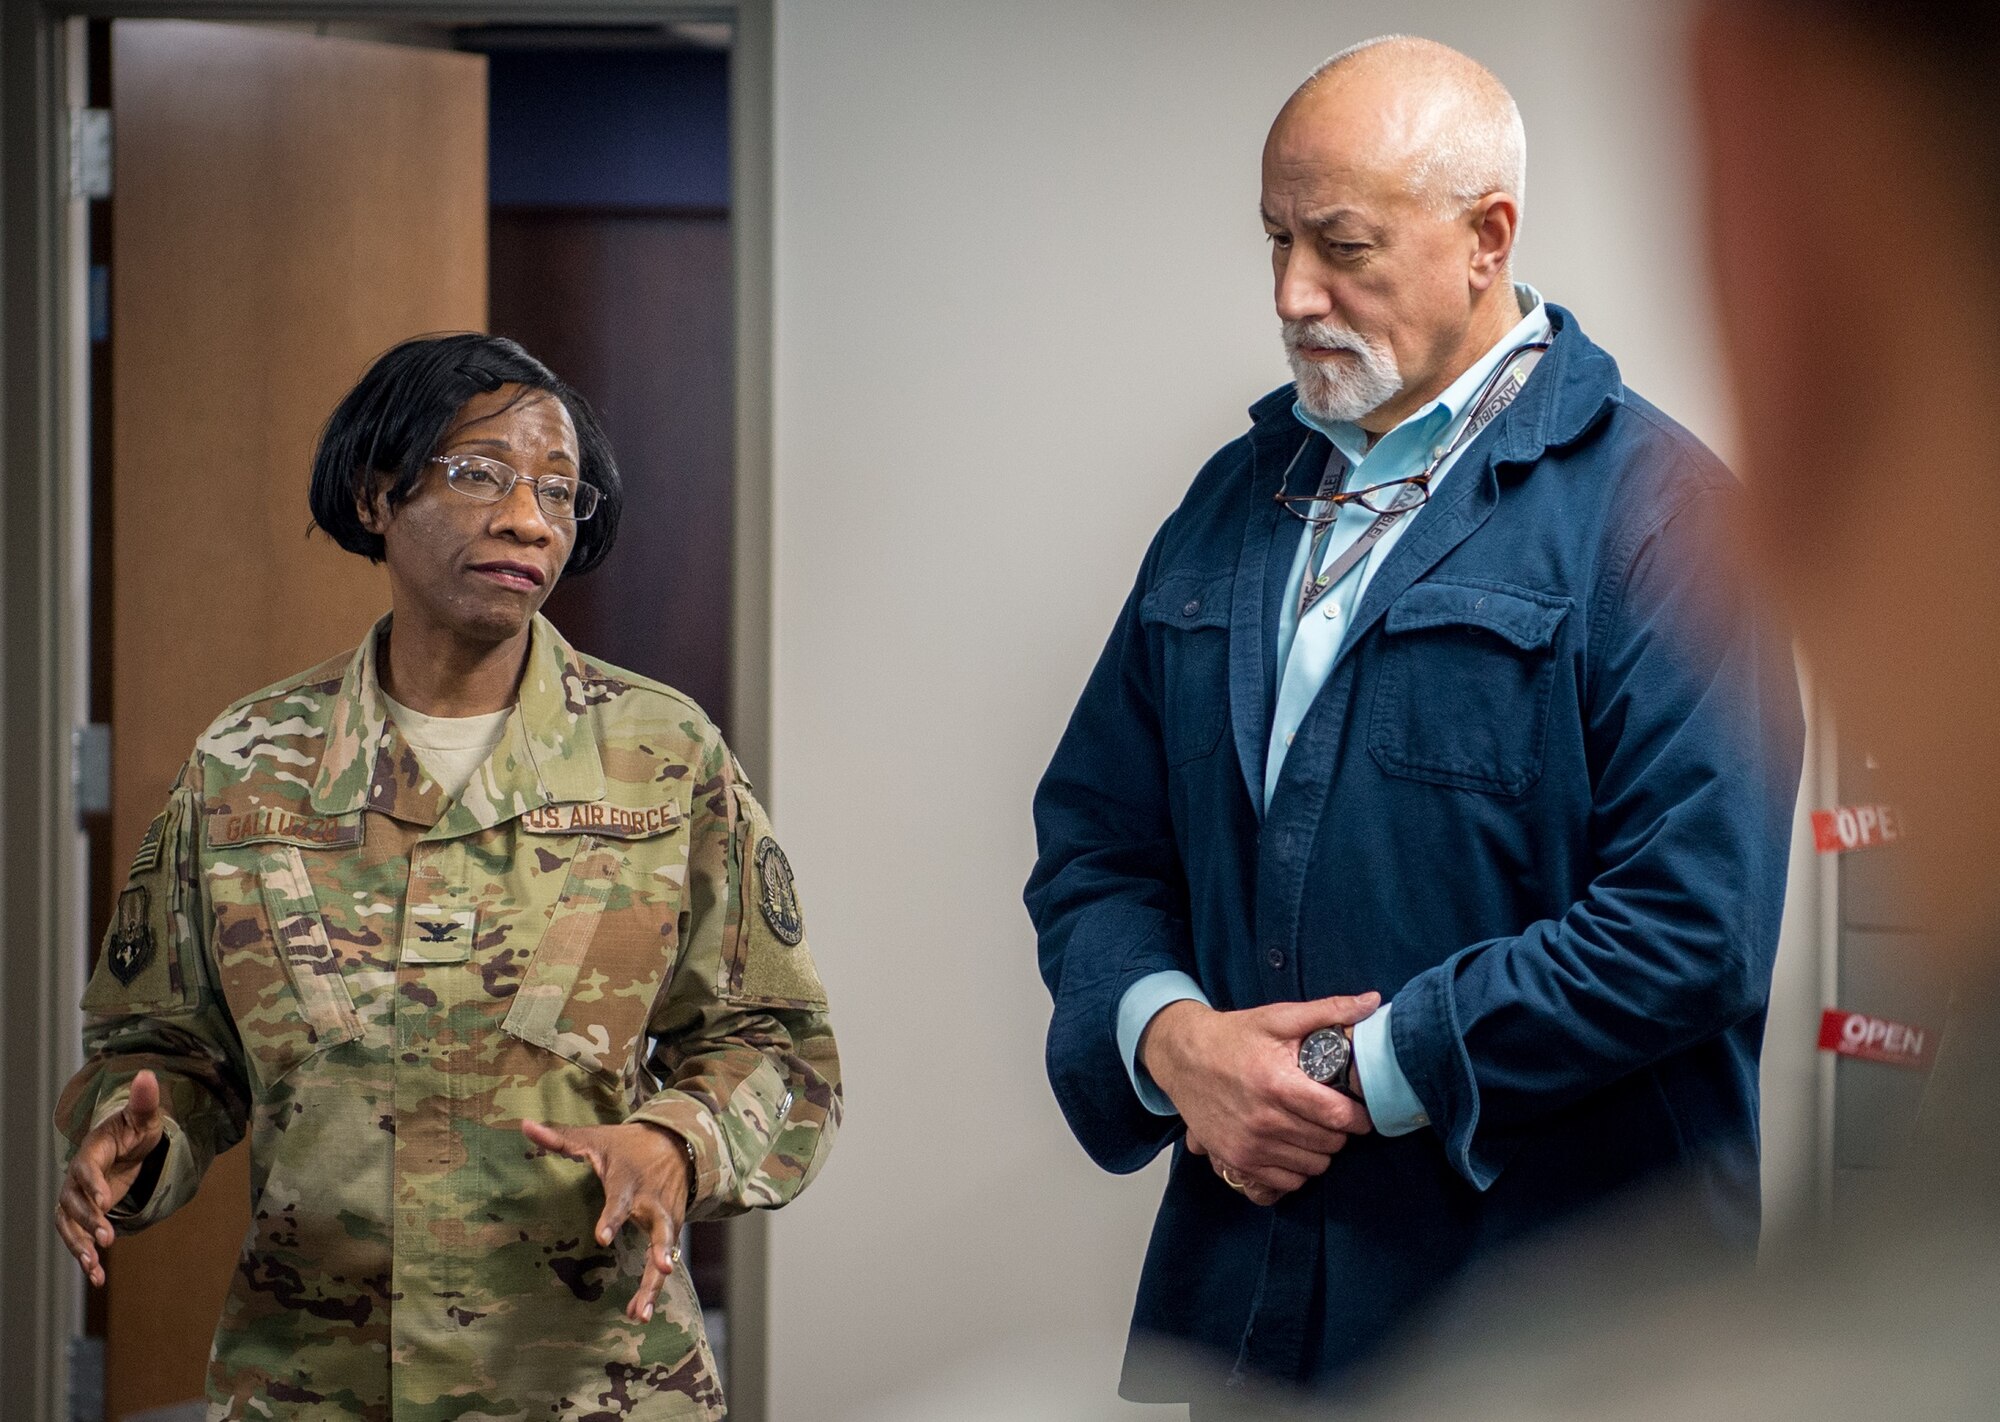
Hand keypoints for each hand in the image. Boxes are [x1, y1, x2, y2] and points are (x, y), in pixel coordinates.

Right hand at [57, 1069, 165, 1286]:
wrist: (124, 1146)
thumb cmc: (135, 1129)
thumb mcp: (144, 1117)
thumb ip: (145, 1101)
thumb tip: (146, 1074)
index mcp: (92, 1152)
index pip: (86, 1168)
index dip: (92, 1184)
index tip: (104, 1201)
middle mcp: (77, 1177)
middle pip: (75, 1202)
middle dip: (89, 1221)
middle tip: (107, 1238)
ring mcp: (76, 1199)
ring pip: (69, 1225)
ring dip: (80, 1246)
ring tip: (95, 1266)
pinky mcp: (81, 1216)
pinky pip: (76, 1238)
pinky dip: (83, 1257)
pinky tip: (97, 1278)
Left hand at [522, 1119, 689, 1322]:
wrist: (677, 1146)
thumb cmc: (626, 1146)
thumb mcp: (595, 1140)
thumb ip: (560, 1139)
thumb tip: (524, 1126)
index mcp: (630, 1183)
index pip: (621, 1201)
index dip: (613, 1218)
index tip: (603, 1238)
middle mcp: (652, 1204)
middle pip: (660, 1228)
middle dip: (660, 1250)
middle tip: (662, 1268)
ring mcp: (665, 1221)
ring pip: (665, 1253)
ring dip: (655, 1284)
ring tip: (640, 1313)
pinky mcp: (671, 1234)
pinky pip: (663, 1264)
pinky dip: (652, 1290)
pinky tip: (636, 1315)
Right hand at [1143, 994, 1378, 1201]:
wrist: (1182, 1057)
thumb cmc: (1234, 1037)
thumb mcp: (1278, 1017)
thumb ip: (1329, 1011)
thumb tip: (1373, 1001)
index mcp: (1278, 1083)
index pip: (1338, 1116)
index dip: (1359, 1117)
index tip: (1359, 1111)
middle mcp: (1264, 1120)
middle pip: (1329, 1144)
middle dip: (1340, 1131)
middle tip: (1333, 1115)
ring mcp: (1249, 1144)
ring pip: (1313, 1166)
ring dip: (1320, 1151)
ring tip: (1313, 1129)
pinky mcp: (1237, 1160)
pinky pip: (1287, 1182)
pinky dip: (1297, 1168)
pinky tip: (1293, 1146)